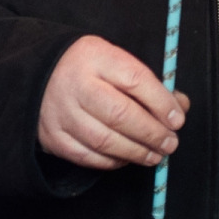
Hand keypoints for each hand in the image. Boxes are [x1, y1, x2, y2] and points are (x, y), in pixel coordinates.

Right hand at [38, 35, 189, 169]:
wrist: (39, 76)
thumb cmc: (87, 70)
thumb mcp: (114, 61)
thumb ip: (147, 82)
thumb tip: (179, 107)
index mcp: (94, 56)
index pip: (135, 80)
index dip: (161, 102)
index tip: (177, 119)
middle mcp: (75, 84)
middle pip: (120, 114)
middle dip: (152, 133)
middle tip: (170, 143)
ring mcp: (61, 112)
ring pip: (105, 140)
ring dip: (136, 152)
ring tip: (155, 154)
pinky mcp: (53, 137)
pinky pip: (88, 156)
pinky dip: (113, 161)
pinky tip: (127, 157)